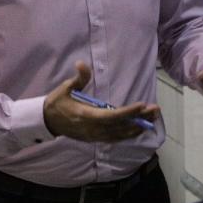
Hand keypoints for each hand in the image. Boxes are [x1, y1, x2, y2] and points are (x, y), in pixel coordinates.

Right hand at [43, 62, 159, 141]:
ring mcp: (94, 136)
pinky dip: (128, 135)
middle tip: (155, 110)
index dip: (128, 112)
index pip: (112, 116)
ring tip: (152, 119)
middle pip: (120, 126)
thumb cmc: (57, 102)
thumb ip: (79, 78)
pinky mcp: (94, 139)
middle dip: (139, 118)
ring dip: (137, 127)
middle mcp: (92, 129)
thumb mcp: (66, 88)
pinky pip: (115, 139)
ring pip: (120, 135)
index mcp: (86, 115)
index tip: (142, 105)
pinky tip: (138, 129)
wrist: (46, 121)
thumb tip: (81, 63)